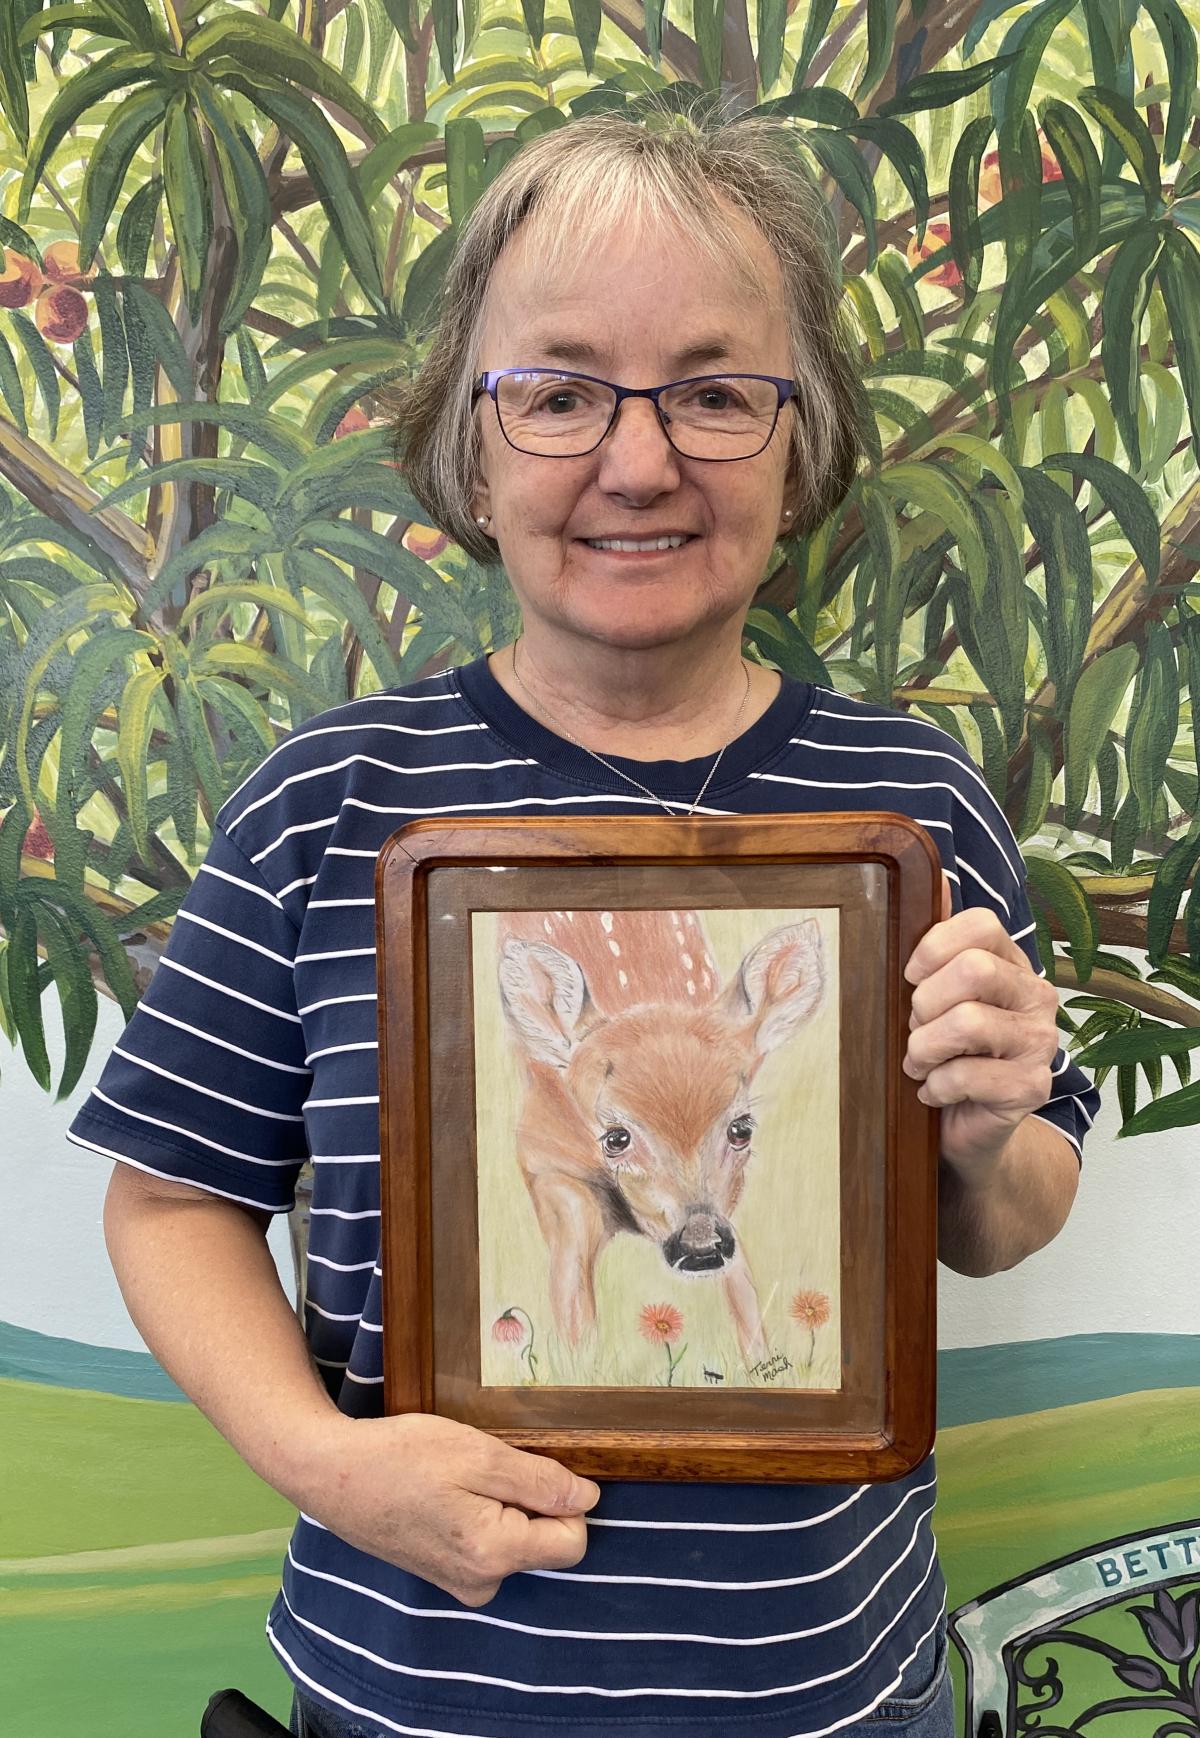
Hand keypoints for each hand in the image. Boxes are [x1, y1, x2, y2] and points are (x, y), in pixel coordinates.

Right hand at [300, 1411, 599, 1605]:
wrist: (333, 1475)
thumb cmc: (402, 1457)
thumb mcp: (478, 1454)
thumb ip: (540, 1481)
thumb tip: (589, 1499)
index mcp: (495, 1555)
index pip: (574, 1540)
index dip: (563, 1498)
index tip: (525, 1467)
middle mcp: (482, 1583)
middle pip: (545, 1542)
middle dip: (527, 1499)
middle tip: (481, 1468)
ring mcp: (461, 1584)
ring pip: (515, 1539)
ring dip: (499, 1504)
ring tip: (456, 1479)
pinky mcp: (444, 1574)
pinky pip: (488, 1543)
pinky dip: (478, 1515)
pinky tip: (444, 1493)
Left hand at [902, 874, 1059, 1172]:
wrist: (965, 1127)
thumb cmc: (943, 1052)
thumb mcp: (933, 995)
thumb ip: (935, 942)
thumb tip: (932, 876)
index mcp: (1011, 962)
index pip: (983, 924)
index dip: (935, 946)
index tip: (909, 976)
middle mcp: (1036, 995)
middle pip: (975, 970)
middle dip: (926, 1002)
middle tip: (914, 1027)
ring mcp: (1041, 1042)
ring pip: (967, 1023)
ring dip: (924, 1047)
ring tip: (919, 1062)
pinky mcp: (1033, 1087)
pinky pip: (967, 1075)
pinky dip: (935, 1086)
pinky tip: (933, 1092)